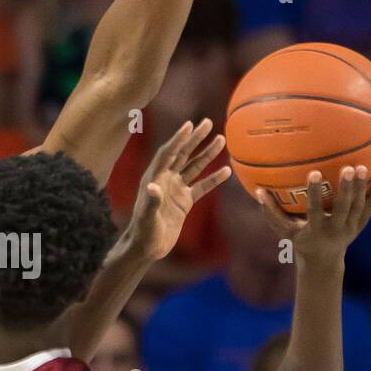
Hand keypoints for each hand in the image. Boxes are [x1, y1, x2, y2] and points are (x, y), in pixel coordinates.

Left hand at [129, 119, 230, 261]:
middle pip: (182, 154)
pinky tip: (227, 170)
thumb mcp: (146, 218)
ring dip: (207, 154)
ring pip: (194, 167)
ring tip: (221, 139)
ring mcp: (176, 189)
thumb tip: (154, 187)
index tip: (189, 125)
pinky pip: (201, 186)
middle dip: (195, 139)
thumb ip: (151, 202)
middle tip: (208, 122)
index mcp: (154, 178)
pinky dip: (213, 179)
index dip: (178, 139)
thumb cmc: (143, 232)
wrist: (147, 247)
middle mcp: (165, 179)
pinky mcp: (185, 201)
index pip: (167, 153)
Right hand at [256, 167, 370, 266]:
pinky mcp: (360, 225)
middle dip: (346, 189)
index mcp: (316, 230)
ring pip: (359, 206)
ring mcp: (351, 228)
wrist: (323, 261)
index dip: (314, 193)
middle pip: (343, 208)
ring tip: (363, 166)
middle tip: (348, 168)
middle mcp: (336, 230)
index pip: (315, 210)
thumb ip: (271, 212)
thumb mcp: (284, 230)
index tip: (314, 173)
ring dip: (362, 187)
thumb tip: (258, 190)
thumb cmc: (300, 240)